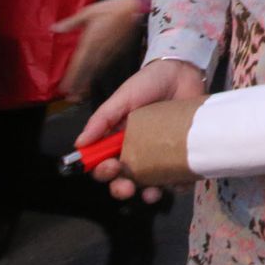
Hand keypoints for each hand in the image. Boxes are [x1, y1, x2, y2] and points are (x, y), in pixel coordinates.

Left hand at [53, 0, 144, 101]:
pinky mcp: (115, 52)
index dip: (71, 77)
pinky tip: (92, 80)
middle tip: (71, 98)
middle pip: (87, 71)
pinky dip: (96, 74)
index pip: (78, 63)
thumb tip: (53, 28)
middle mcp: (99, 50)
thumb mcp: (88, 12)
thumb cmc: (111, 9)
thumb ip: (71, 23)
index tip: (64, 88)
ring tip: (79, 94)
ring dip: (87, 82)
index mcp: (90, 40)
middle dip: (79, 85)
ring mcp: (108, 52)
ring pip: (96, 70)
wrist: (135, 9)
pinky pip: (104, 66)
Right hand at [78, 57, 205, 201]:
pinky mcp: (183, 154)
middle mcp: (138, 152)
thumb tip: (80, 144)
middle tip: (127, 187)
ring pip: (151, 184)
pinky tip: (178, 183)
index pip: (105, 164)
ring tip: (151, 193)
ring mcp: (161, 155)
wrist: (184, 71)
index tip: (109, 167)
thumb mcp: (123, 97)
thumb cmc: (150, 83)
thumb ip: (102, 119)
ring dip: (148, 194)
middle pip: (125, 180)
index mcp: (119, 140)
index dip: (103, 171)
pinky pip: (180, 177)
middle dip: (122, 188)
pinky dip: (178, 184)